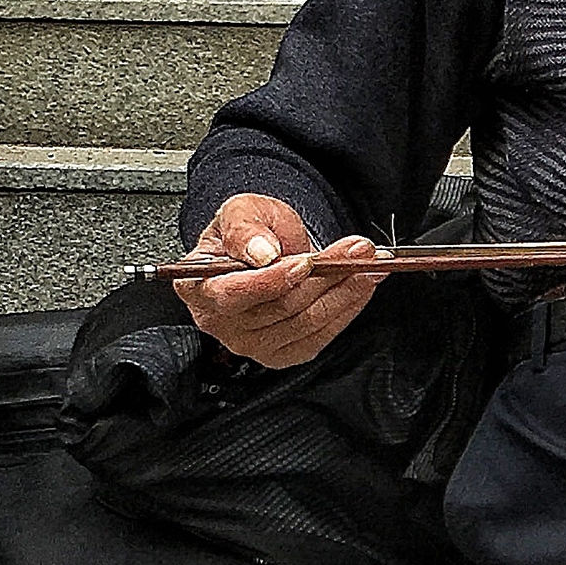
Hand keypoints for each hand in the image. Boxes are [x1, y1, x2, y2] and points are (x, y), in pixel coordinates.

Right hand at [179, 192, 386, 369]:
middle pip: (279, 307)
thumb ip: (244, 227)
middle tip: (358, 250)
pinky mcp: (281, 353)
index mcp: (197, 286)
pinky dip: (346, 309)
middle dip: (325, 276)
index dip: (272, 281)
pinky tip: (360, 286)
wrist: (265, 249)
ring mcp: (251, 342)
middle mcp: (219, 321)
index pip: (233, 294)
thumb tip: (261, 253)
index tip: (307, 262)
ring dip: (344, 291)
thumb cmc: (248, 231)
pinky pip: (319, 336)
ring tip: (367, 263)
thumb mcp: (241, 211)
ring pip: (306, 321)